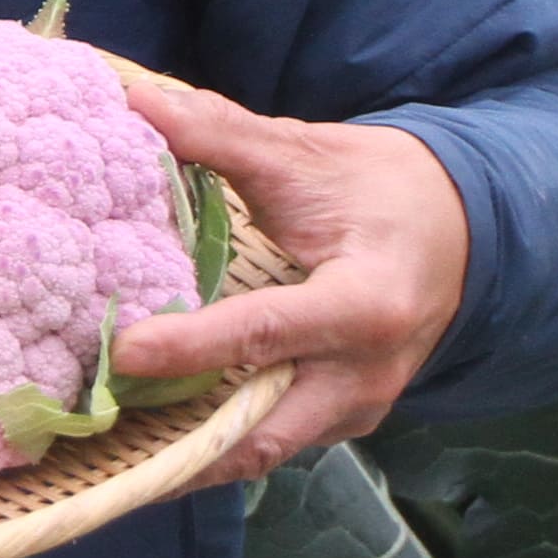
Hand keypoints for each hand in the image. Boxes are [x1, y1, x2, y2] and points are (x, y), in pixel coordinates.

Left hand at [105, 73, 470, 487]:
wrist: (458, 228)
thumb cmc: (381, 187)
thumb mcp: (305, 153)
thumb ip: (221, 134)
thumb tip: (138, 102)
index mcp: (367, 303)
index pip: (267, 332)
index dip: (192, 346)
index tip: (125, 351)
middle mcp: (367, 374)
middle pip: (263, 432)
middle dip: (181, 442)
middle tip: (99, 429)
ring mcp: (358, 407)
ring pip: (262, 450)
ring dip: (188, 455)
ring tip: (107, 447)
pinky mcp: (344, 419)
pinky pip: (273, 442)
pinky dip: (214, 442)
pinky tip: (152, 430)